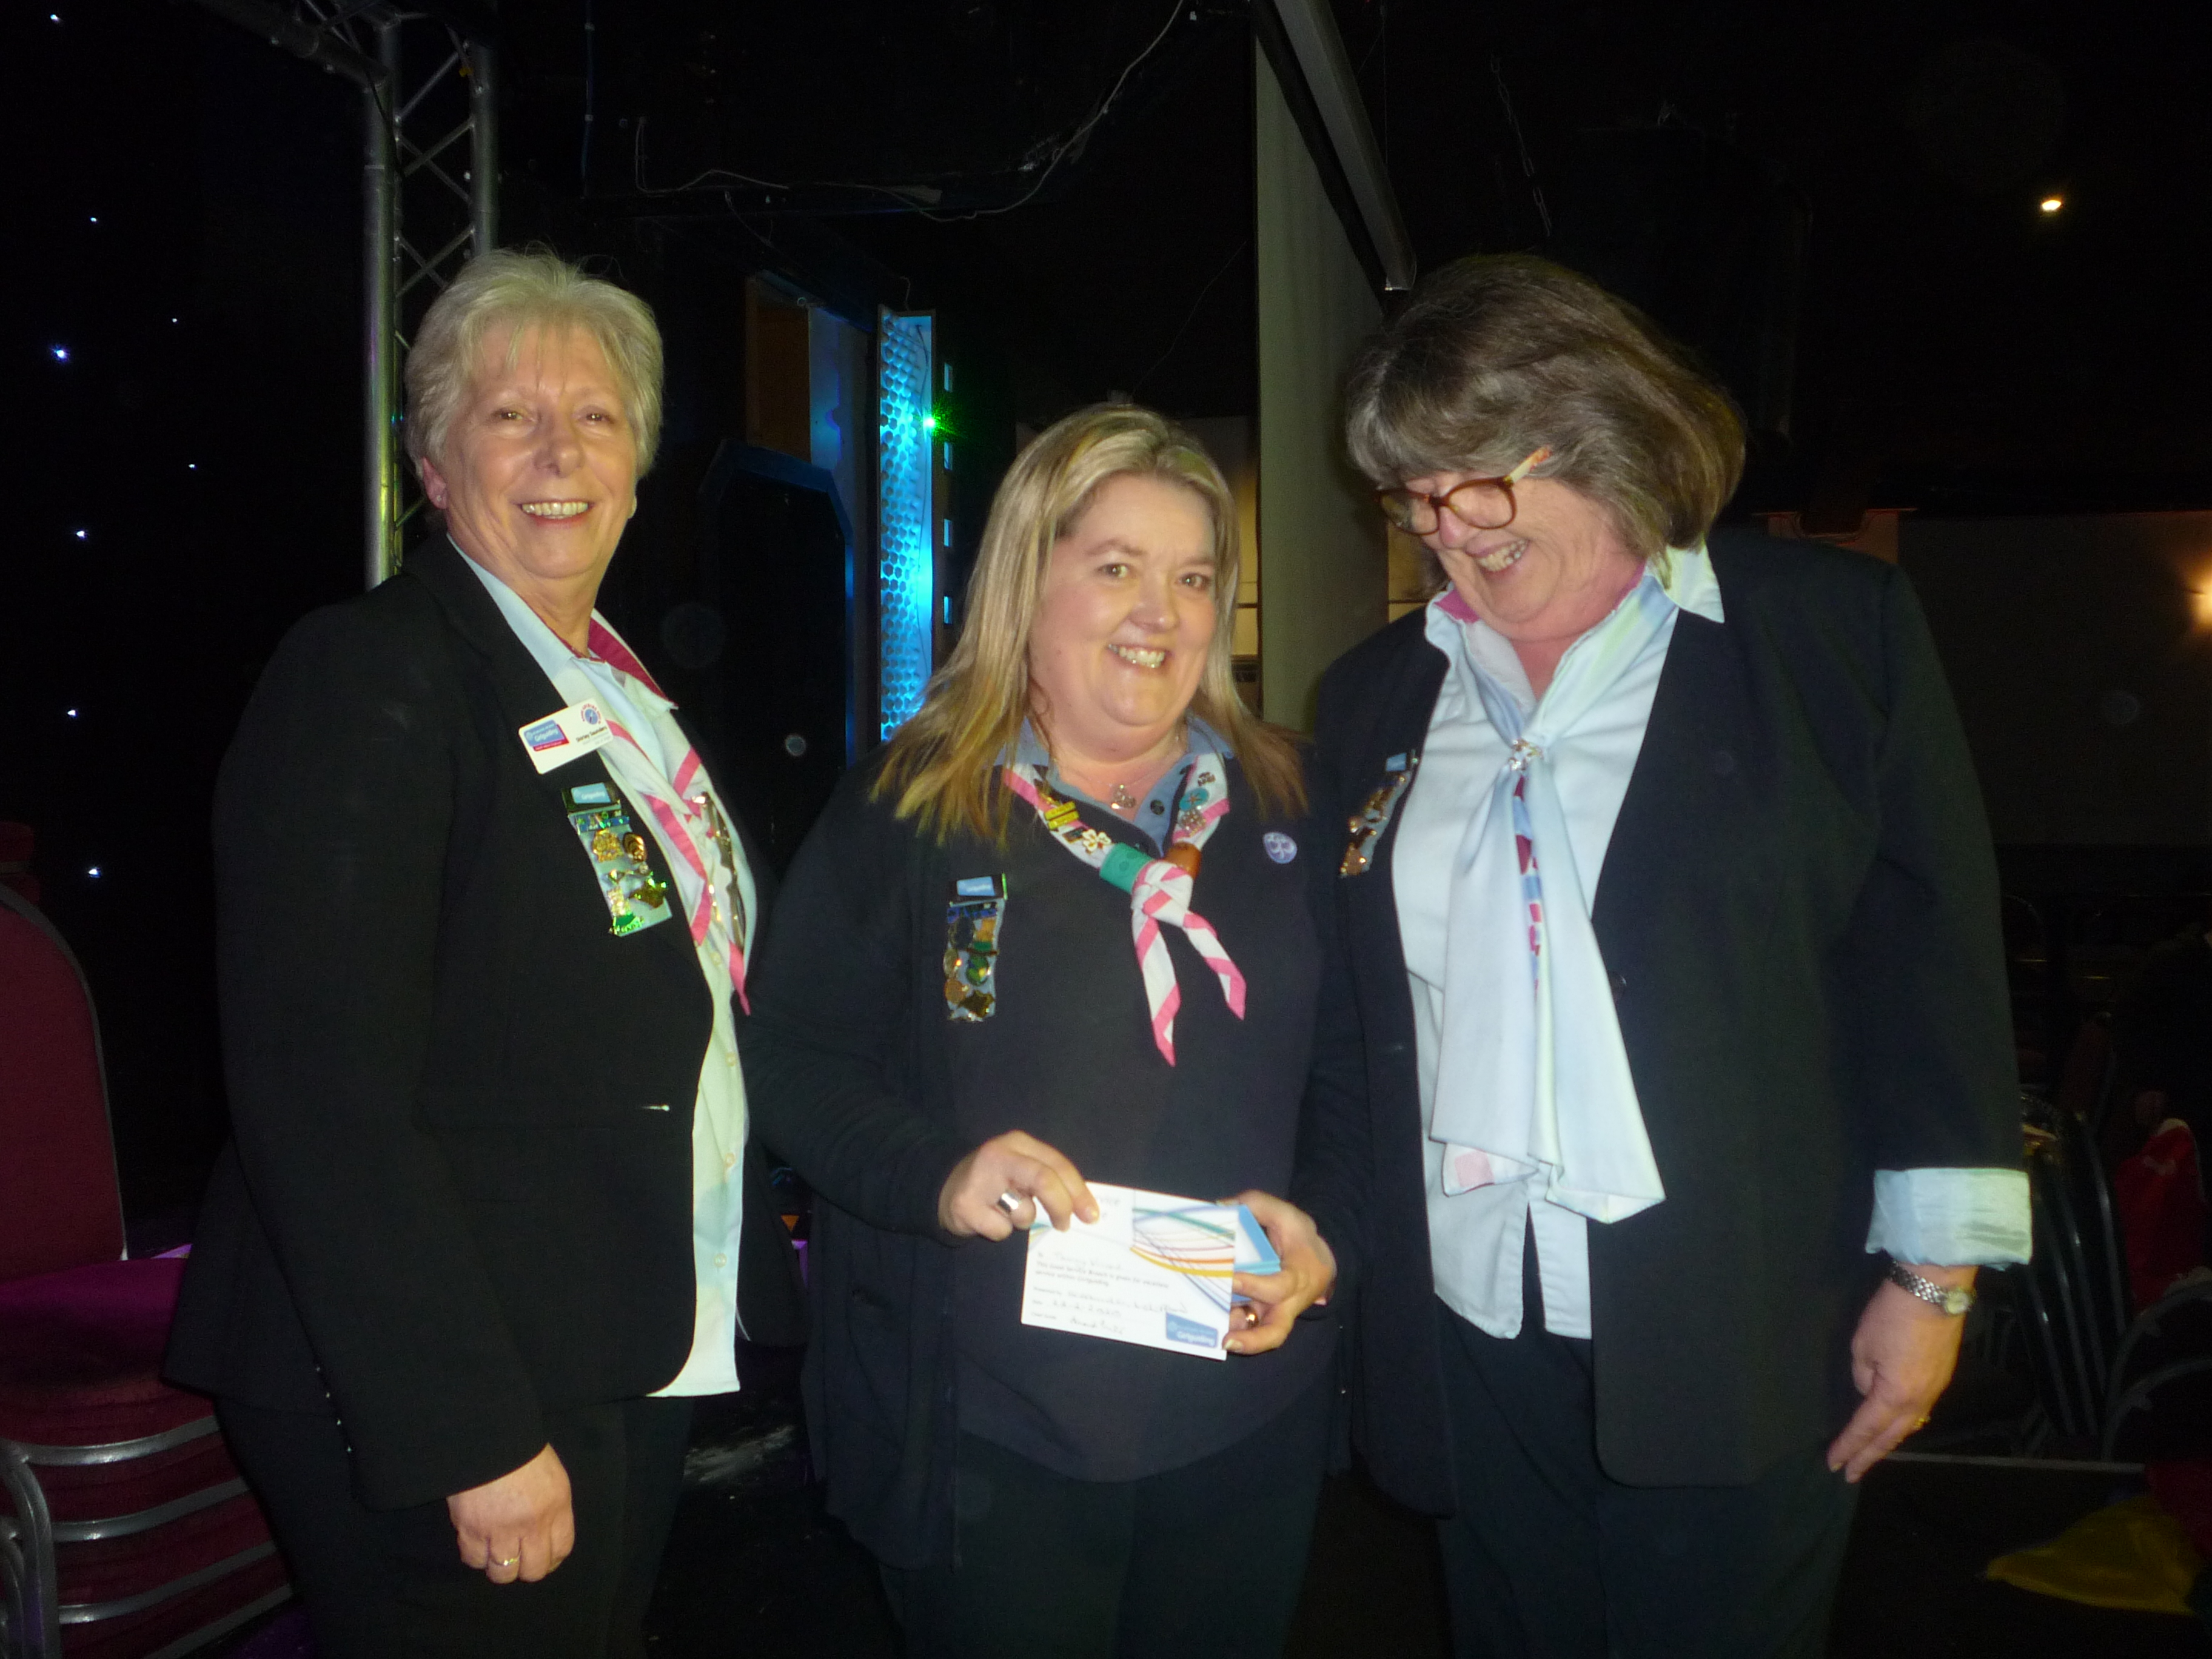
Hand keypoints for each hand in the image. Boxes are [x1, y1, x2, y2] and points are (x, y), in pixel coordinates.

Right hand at [447, 1444, 573, 1583]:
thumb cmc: (522, 1450)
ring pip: (503, 1573)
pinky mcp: (472, 1531)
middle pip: (533, 1570)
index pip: (561, 1550)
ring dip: (500, 1567)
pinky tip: (477, 1544)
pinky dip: (475, 1556)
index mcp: (557, 1508)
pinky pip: (474, 1560)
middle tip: (518, 1559)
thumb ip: (552, 1508)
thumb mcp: (552, 1476)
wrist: (489, 1436)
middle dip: (526, 1569)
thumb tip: (545, 1534)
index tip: (543, 1558)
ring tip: (496, 1553)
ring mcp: (501, 1531)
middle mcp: (533, 1525)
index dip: (551, 1560)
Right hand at [939, 1130, 1099, 1239]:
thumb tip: (1082, 1207)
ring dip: (1023, 1220)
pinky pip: (1001, 1230)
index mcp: (1019, 1143)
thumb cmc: (995, 1182)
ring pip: (1023, 1211)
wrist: (945, 1189)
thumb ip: (1047, 1179)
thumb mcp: (1021, 1169)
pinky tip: (987, 1219)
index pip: (1058, 1164)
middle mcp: (1000, 1155)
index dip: (1078, 1191)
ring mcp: (980, 1179)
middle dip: (1062, 1207)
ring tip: (1006, 1212)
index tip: (1091, 1214)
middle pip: (1044, 1180)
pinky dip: (1000, 1232)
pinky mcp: (966, 1205)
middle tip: (1066, 1226)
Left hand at [1222, 1190, 1336, 1355]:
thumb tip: (1219, 1206)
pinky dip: (1232, 1328)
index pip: (1278, 1288)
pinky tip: (1211, 1323)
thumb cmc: (1300, 1237)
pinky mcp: (1264, 1316)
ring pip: (1260, 1336)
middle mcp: (1287, 1303)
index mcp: (1296, 1277)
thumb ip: (1256, 1205)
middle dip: (1252, 1341)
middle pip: (1276, 1332)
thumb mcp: (1285, 1214)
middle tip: (1226, 1339)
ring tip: (1212, 1334)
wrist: (1321, 1260)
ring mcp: (1275, 1313)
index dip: (1255, 1286)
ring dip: (1236, 1337)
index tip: (1231, 1278)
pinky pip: (1250, 1328)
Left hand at [1825, 1268, 1973, 1481]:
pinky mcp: (1941, 1378)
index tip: (1834, 1464)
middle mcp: (1919, 1401)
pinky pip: (1920, 1412)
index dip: (1849, 1447)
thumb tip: (1869, 1391)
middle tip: (1851, 1474)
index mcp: (1895, 1396)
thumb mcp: (1863, 1345)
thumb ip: (1863, 1376)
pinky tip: (1897, 1428)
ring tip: (1870, 1454)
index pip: (1866, 1429)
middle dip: (1869, 1456)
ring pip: (1908, 1427)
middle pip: (1890, 1438)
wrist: (1934, 1292)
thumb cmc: (1892, 1316)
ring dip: (1888, 1442)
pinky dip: (1905, 1426)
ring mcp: (1934, 1391)